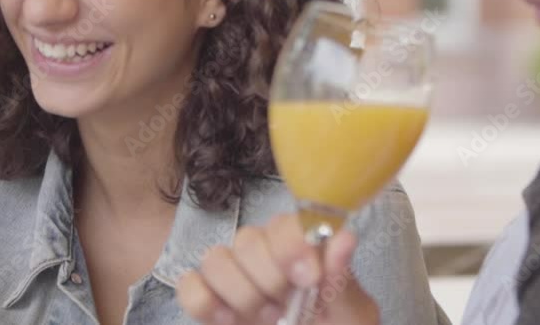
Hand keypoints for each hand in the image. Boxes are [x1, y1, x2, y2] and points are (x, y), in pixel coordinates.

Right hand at [177, 213, 379, 324]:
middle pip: (246, 239)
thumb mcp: (350, 313)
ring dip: (240, 292)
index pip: (283, 223)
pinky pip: (189, 286)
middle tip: (285, 306)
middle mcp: (264, 253)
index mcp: (301, 246)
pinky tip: (229, 320)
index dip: (291, 244)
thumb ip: (342, 279)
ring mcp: (234, 276)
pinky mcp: (210, 300)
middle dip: (267, 276)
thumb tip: (345, 238)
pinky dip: (204, 301)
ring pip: (215, 259)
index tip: (308, 277)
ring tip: (267, 317)